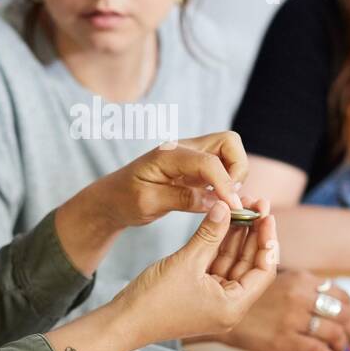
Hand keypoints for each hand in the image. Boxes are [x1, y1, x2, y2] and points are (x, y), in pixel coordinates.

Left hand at [91, 131, 247, 229]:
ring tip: (224, 201)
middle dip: (238, 169)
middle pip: (229, 142)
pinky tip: (220, 202)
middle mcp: (183, 148)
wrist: (111, 199)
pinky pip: (223, 167)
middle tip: (230, 198)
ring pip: (230, 152)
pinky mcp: (195, 168)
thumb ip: (181, 199)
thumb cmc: (124, 199)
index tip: (234, 208)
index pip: (208, 162)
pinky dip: (229, 181)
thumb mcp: (147, 203)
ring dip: (235, 175)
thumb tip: (216, 202)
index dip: (225, 184)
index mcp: (168, 154)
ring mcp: (191, 156)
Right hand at [111, 197, 277, 345]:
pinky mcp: (200, 293)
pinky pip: (216, 265)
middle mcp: (228, 306)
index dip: (268, 240)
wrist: (124, 320)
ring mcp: (214, 300)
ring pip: (233, 263)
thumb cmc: (154, 301)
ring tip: (240, 207)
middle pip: (250, 265)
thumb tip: (225, 207)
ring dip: (236, 237)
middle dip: (253, 234)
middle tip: (257, 205)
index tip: (267, 215)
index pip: (263, 270)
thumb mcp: (186, 262)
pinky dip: (219, 245)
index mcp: (233, 306)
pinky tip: (222, 222)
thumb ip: (210, 234)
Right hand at [219, 270, 349, 350]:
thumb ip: (302, 287)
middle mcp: (301, 296)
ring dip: (342, 345)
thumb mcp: (277, 279)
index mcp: (302, 279)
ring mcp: (294, 318)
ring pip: (334, 333)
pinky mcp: (284, 339)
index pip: (341, 293)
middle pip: (343, 313)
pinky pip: (318, 350)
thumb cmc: (247, 296)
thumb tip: (327, 300)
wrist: (219, 309)